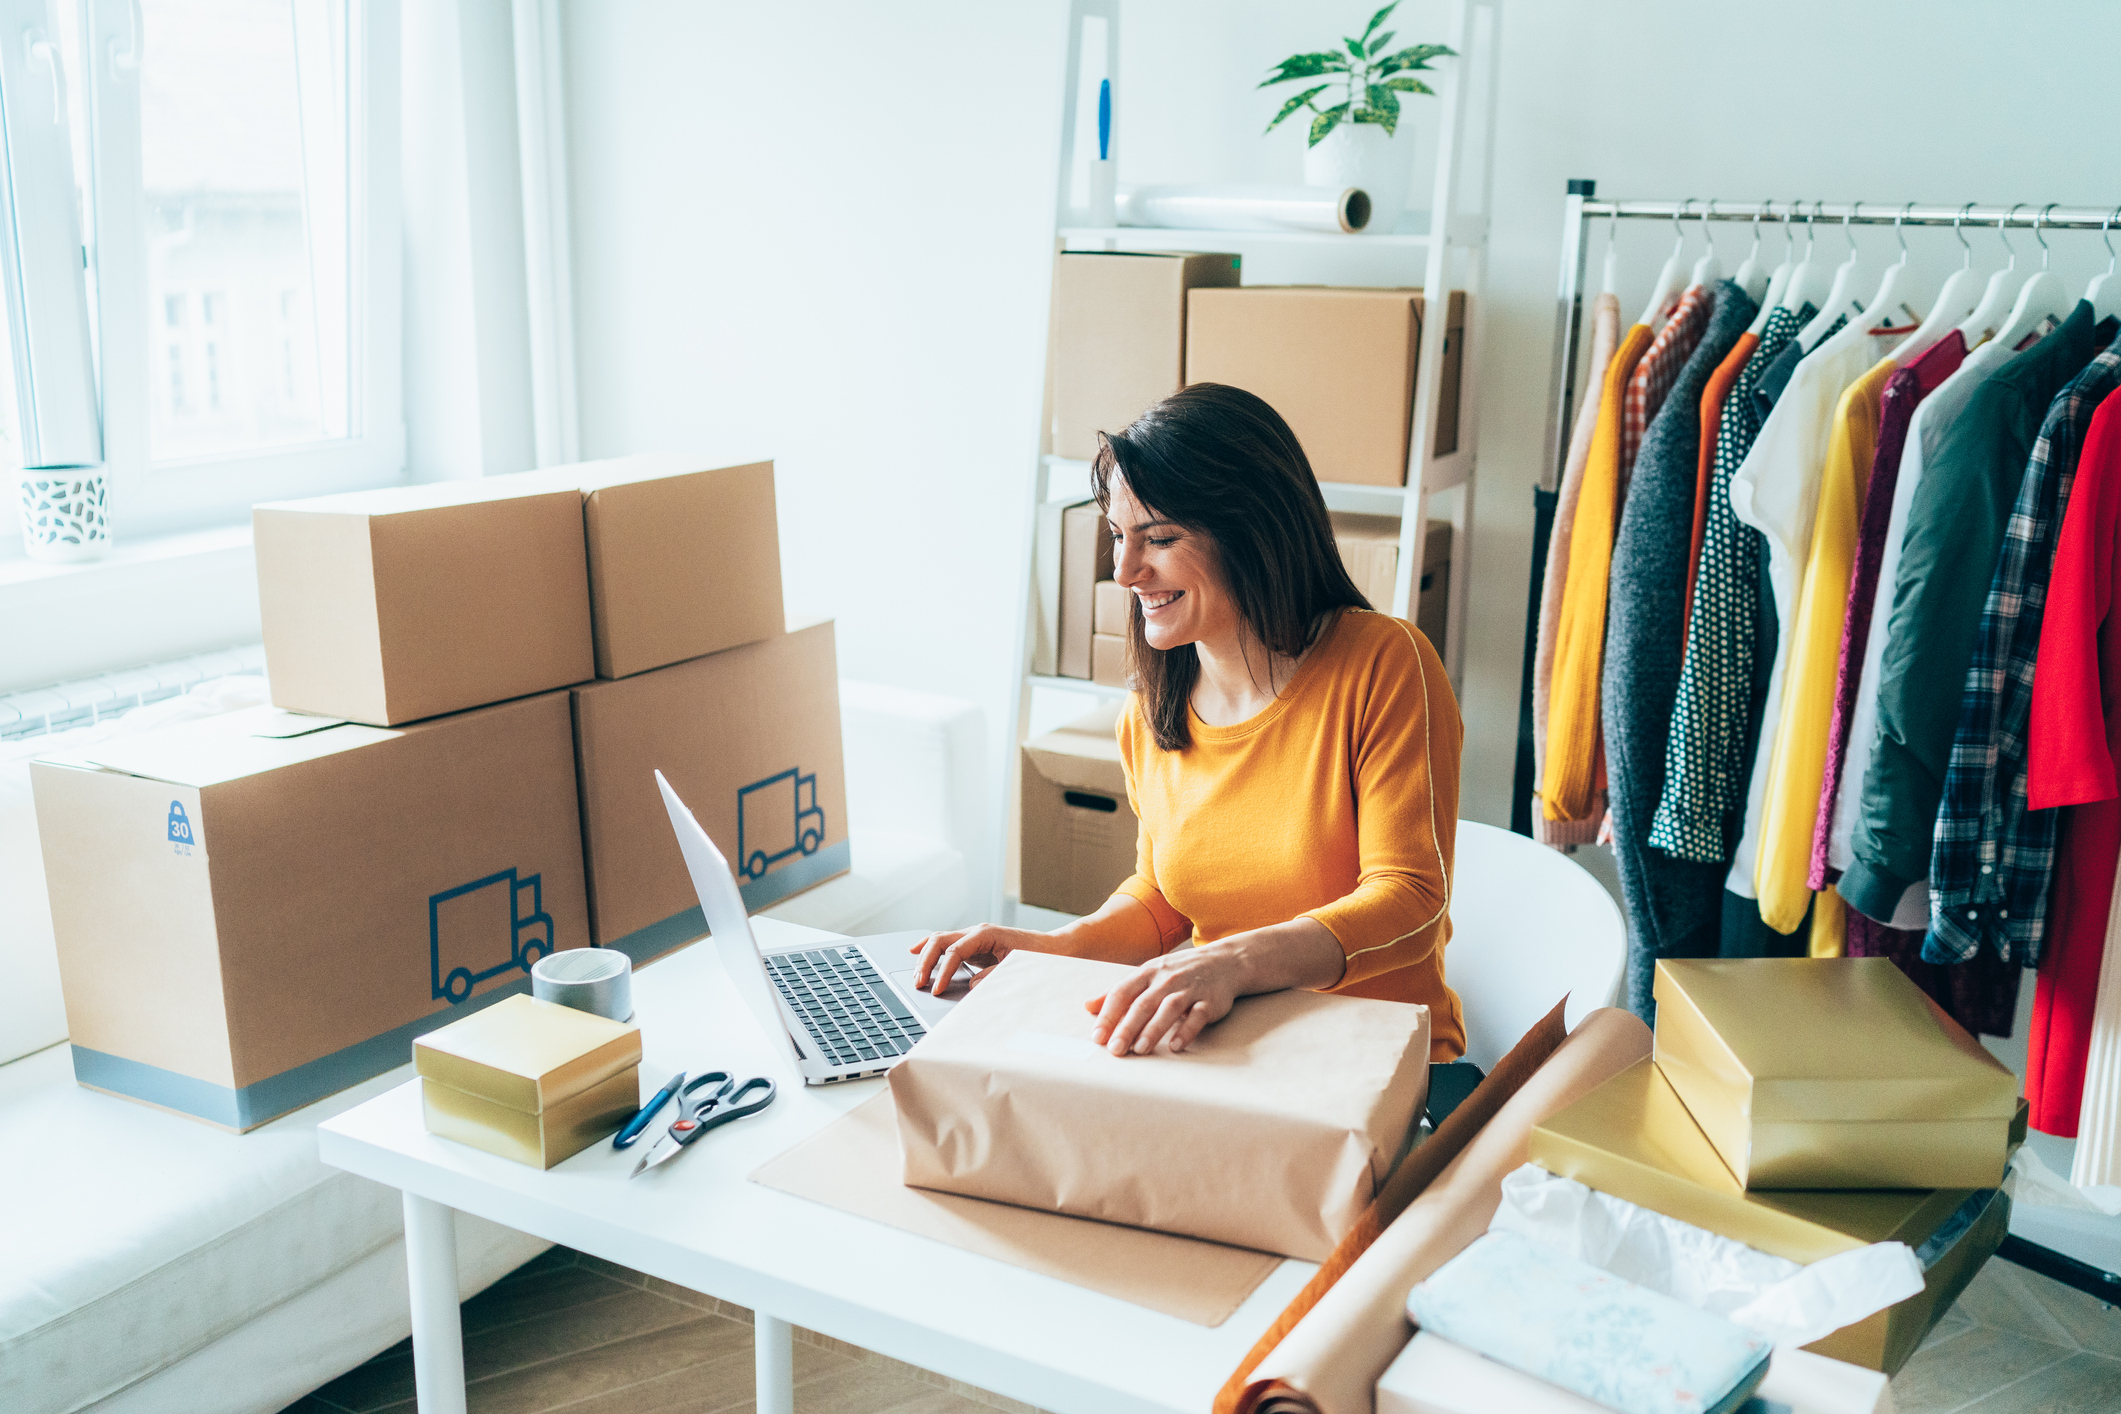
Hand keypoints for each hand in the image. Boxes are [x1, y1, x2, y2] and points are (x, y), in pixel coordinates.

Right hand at [909, 924, 1049, 994]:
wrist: (1055, 949)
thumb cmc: (1038, 956)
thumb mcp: (1016, 967)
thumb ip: (993, 976)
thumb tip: (971, 986)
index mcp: (985, 934)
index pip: (955, 951)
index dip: (943, 971)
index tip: (936, 989)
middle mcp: (977, 932)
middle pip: (940, 941)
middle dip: (925, 961)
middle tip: (918, 982)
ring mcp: (975, 937)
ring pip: (940, 940)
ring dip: (925, 956)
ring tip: (915, 975)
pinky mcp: (976, 946)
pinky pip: (947, 946)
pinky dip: (931, 950)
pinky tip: (917, 953)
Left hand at [1085, 944, 1248, 1055]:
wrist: (1225, 962)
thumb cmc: (1178, 972)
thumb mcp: (1147, 975)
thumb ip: (1119, 992)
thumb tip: (1087, 1006)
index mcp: (1147, 972)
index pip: (1122, 992)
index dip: (1108, 1014)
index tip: (1097, 1036)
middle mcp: (1166, 979)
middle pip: (1143, 1003)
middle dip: (1127, 1027)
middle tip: (1115, 1050)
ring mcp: (1189, 989)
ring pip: (1169, 1009)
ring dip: (1153, 1029)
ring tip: (1140, 1049)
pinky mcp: (1210, 1001)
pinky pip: (1197, 1016)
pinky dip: (1186, 1031)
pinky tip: (1175, 1046)